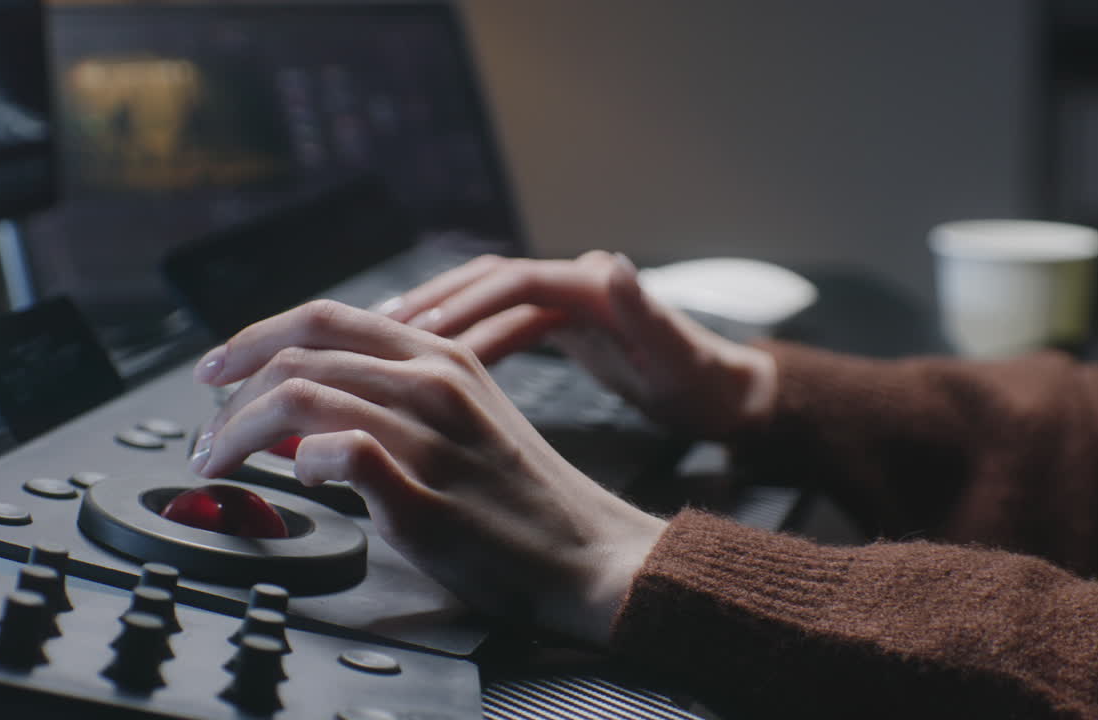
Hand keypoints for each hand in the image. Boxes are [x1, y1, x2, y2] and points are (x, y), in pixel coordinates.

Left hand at [188, 300, 666, 644]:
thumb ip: (387, 402)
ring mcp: (429, 436)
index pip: (322, 318)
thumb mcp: (461, 419)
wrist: (584, 551)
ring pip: (301, 399)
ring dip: (239, 433)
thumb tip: (295, 417)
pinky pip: (340, 453)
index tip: (215, 371)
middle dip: (230, 392)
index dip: (253, 337)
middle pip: (298, 354)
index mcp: (440, 355)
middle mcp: (432, 382)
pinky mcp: (424, 495)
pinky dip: (300, 463)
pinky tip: (296, 480)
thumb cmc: (518, 493)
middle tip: (207, 432)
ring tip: (222, 464)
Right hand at [375, 251, 777, 438]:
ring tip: (377, 338)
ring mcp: (563, 300)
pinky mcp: (558, 321)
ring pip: (483, 297)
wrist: (725, 392)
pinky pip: (495, 319)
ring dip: (434, 315)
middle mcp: (573, 281)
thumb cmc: (705, 383)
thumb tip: (614, 264)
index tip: (416, 332)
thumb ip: (648, 314)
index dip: (466, 304)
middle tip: (373, 329)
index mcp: (595, 285)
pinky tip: (420, 356)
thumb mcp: (681, 357)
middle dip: (431, 302)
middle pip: (487, 280)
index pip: (516, 281)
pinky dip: (458, 333)